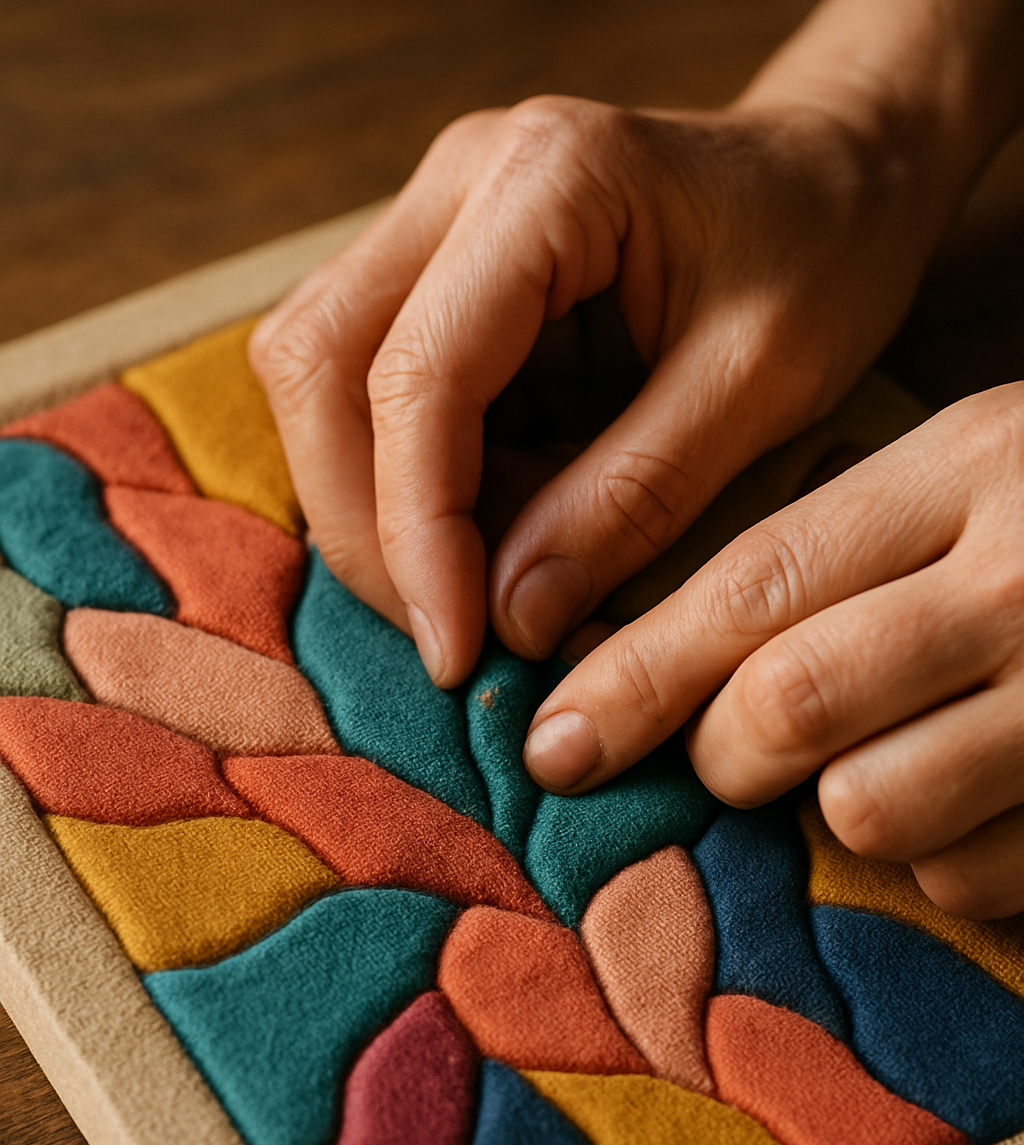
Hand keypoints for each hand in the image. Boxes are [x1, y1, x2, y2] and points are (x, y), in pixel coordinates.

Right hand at [249, 84, 948, 684]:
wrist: (840, 174)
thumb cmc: (824, 255)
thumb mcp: (762, 385)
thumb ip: (634, 498)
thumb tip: (511, 619)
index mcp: (548, 178)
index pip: (418, 373)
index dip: (417, 531)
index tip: (458, 650)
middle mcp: (459, 179)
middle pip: (317, 362)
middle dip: (364, 525)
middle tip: (445, 638)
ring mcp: (436, 220)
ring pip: (318, 377)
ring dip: (373, 507)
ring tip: (478, 587)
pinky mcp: (438, 274)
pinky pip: (369, 390)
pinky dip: (411, 486)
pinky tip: (492, 534)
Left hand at [524, 384, 1023, 919]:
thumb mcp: (977, 473)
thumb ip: (840, 552)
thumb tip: (665, 683)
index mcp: (977, 464)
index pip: (754, 584)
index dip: (634, 676)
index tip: (552, 742)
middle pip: (789, 709)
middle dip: (728, 754)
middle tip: (739, 753)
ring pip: (871, 813)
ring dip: (850, 807)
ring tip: (902, 756)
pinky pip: (967, 878)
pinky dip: (949, 856)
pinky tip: (990, 792)